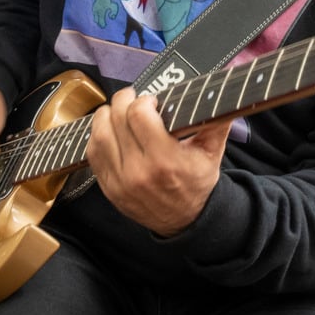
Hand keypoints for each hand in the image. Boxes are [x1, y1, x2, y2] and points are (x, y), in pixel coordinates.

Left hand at [87, 87, 231, 236]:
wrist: (185, 221)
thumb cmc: (197, 183)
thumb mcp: (212, 152)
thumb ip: (217, 121)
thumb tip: (221, 93)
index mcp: (165, 161)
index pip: (138, 115)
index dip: (143, 100)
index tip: (152, 101)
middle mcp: (138, 172)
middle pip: (116, 120)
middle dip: (123, 101)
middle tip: (133, 99)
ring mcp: (119, 182)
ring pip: (98, 135)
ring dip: (105, 116)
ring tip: (117, 112)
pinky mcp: (108, 188)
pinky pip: (92, 153)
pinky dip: (97, 136)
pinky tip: (109, 131)